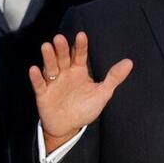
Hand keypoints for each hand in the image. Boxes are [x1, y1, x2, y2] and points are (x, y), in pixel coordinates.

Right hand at [29, 33, 131, 152]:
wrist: (68, 127)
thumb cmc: (85, 108)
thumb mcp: (102, 93)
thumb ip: (114, 77)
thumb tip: (129, 62)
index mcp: (79, 71)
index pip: (80, 55)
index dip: (80, 46)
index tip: (81, 35)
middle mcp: (64, 74)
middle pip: (63, 58)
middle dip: (61, 48)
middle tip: (60, 38)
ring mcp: (53, 83)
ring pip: (50, 67)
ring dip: (48, 57)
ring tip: (46, 47)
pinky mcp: (43, 94)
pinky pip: (39, 84)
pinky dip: (35, 78)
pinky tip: (34, 69)